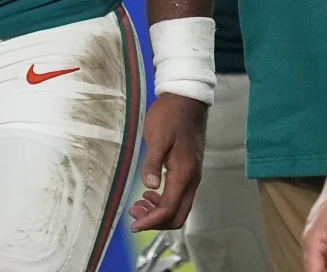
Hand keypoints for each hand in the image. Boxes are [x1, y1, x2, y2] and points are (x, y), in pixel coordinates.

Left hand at [129, 92, 206, 231]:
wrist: (186, 101)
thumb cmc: (169, 117)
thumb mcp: (156, 138)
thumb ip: (153, 163)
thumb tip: (149, 186)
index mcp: (184, 173)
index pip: (170, 208)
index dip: (152, 221)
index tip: (135, 225)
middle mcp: (192, 179)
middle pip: (178, 215)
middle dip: (156, 221)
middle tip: (134, 215)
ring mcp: (192, 176)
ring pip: (179, 207)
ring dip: (159, 212)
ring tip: (138, 205)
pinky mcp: (189, 170)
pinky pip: (179, 196)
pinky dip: (164, 201)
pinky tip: (149, 193)